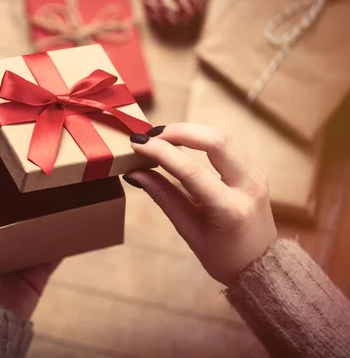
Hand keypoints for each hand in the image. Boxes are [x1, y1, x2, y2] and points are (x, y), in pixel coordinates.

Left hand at [0, 178, 58, 318]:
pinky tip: (74, 222)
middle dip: (29, 200)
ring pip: (40, 230)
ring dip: (49, 216)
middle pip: (19, 216)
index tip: (11, 165)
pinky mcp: (40, 271)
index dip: (1, 189)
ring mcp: (24, 256)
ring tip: (62, 194)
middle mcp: (4, 243)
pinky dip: (65, 239)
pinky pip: (56, 252)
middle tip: (42, 176)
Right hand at [125, 123, 276, 285]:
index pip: (191, 171)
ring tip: (161, 136)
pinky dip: (200, 138)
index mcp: (230, 209)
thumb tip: (135, 172)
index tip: (137, 143)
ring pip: (222, 137)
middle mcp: (249, 186)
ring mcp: (256, 174)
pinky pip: (226, 144)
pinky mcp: (254, 169)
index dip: (161, 152)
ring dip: (190, 131)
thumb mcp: (188, 231)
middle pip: (217, 140)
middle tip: (151, 135)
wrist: (260, 264)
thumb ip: (163, 197)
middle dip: (180, 131)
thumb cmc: (222, 255)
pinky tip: (180, 142)